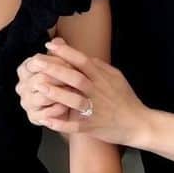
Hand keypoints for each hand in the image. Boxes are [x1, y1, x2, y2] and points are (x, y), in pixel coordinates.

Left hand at [17, 38, 150, 145]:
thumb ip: (99, 66)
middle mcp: (98, 92)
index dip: (65, 52)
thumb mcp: (116, 77)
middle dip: (54, 69)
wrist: (138, 124)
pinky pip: (74, 125)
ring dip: (56, 93)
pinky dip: (60, 123)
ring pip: (74, 100)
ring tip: (38, 87)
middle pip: (74, 77)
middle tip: (35, 62)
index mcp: (102, 78)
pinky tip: (46, 119)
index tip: (49, 45)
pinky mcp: (92, 127)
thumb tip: (82, 56)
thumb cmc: (125, 99)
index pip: (82, 61)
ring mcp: (95, 110)